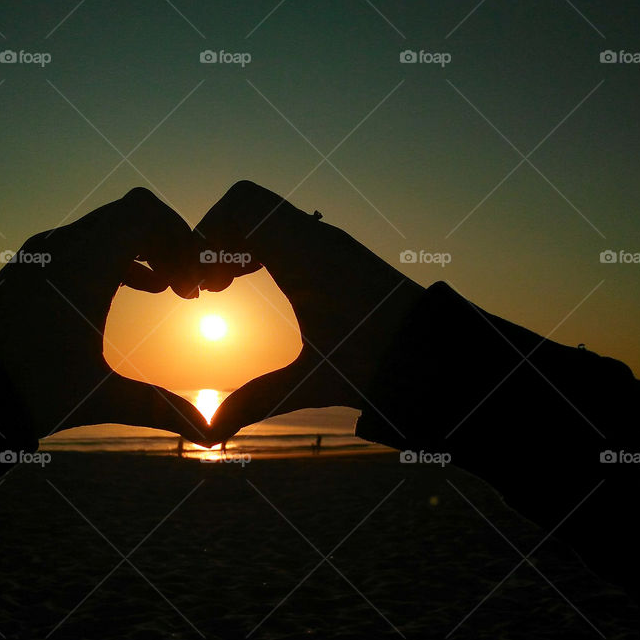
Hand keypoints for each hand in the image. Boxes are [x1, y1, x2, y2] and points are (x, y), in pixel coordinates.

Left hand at [0, 188, 209, 444]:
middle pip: (130, 214)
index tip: (196, 287)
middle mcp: (60, 247)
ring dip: (144, 248)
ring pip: (107, 226)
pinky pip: (85, 241)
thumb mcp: (98, 397)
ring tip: (170, 288)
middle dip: (170, 243)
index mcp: (82, 265)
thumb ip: (160, 408)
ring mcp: (40, 254)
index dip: (182, 239)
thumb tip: (212, 436)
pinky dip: (118, 255)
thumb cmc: (26, 392)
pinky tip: (139, 287)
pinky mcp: (29, 266)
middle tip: (192, 287)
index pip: (144, 213)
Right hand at [186, 181, 424, 442]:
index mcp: (306, 255)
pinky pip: (283, 227)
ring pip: (265, 213)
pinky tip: (251, 283)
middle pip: (246, 203)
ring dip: (235, 242)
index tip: (199, 289)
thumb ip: (257, 402)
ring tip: (223, 287)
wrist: (440, 353)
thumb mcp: (314, 381)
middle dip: (214, 238)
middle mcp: (317, 237)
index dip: (205, 240)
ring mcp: (327, 240)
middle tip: (206, 287)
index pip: (240, 208)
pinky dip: (257, 246)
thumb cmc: (381, 363)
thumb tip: (210, 435)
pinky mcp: (334, 250)